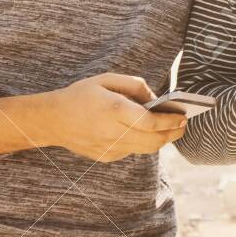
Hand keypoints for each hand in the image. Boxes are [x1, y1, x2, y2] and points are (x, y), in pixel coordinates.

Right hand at [38, 73, 187, 161]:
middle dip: (173, 134)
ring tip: (171, 129)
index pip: (150, 122)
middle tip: (183, 125)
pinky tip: (144, 132)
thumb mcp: (106, 79)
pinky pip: (132, 151)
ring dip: (161, 140)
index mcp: (113, 110)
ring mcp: (109, 148)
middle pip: (153, 141)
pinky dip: (143, 142)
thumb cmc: (80, 95)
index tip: (183, 116)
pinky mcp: (106, 156)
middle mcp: (113, 132)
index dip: (171, 121)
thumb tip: (156, 98)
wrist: (52, 120)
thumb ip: (135, 85)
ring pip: (146, 149)